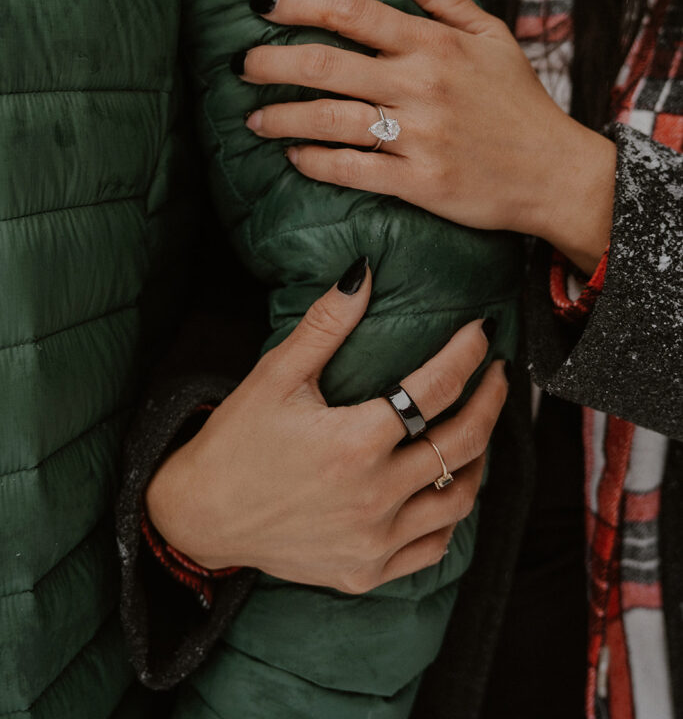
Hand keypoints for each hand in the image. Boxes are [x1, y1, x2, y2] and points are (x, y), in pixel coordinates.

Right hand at [145, 260, 506, 593]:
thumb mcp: (275, 375)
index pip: (436, 390)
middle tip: (496, 374)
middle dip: (491, 400)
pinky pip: (433, 547)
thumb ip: (326, 325)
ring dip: (479, 459)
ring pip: (459, 499)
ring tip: (477, 427)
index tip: (481, 331)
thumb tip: (364, 272)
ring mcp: (373, 540)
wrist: (201, 514)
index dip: (467, 353)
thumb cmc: (236, 440)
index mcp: (353, 442)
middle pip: (463, 442)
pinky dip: (451, 515)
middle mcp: (373, 496)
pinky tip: (446, 486)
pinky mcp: (366, 571)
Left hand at [242, 0, 614, 273]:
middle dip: (272, 62)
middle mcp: (421, 85)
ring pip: (330, 120)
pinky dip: (315, 163)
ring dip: (282, 117)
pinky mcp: (419, 183)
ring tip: (254, 118)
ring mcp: (419, 136)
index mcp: (434, 45)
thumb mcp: (492, 36)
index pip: (353, 12)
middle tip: (240, 65)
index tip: (264, 5)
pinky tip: (294, 157)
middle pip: (327, 64)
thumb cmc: (520, 103)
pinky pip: (352, 170)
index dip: (300, 3)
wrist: (555, 173)